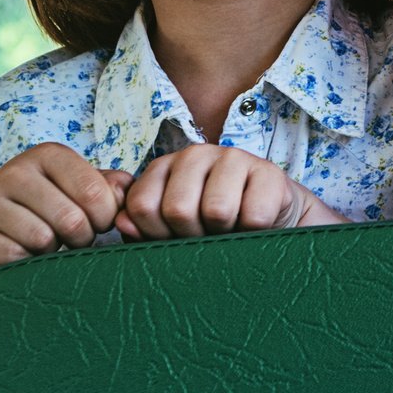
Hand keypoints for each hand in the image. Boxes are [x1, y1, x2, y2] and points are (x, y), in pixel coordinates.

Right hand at [0, 142, 132, 281]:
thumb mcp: (84, 197)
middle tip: (69, 240)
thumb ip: (113, 189)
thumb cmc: (53, 218)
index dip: (104, 219)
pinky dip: (24, 264)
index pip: (95, 192)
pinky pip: (13, 256)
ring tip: (43, 246)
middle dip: (80, 240)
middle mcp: (14, 170)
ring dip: (51, 253)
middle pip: (71, 219)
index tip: (95, 223)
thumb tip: (128, 188)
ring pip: (42, 238)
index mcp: (48, 155)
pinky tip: (20, 257)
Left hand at [118, 142, 335, 240]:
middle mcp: (195, 155)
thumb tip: (121, 223)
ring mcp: (233, 157)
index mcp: (165, 167)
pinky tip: (253, 224)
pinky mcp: (269, 171)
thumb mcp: (172, 228)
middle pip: (178, 209)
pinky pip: (253, 216)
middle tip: (204, 236)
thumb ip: (142, 225)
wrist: (270, 216)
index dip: (156, 234)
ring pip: (216, 211)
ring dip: (224, 233)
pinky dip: (253, 231)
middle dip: (191, 235)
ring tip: (228, 230)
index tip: (173, 237)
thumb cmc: (212, 226)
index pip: (142, 206)